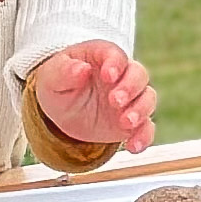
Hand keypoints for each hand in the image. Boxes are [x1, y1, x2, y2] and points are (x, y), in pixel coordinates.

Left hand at [32, 40, 156, 154]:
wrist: (62, 110)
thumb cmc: (58, 85)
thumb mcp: (52, 77)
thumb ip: (65, 71)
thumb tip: (82, 69)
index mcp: (102, 57)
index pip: (116, 55)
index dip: (115, 64)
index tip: (108, 76)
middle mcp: (122, 75)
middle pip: (138, 74)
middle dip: (130, 88)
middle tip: (115, 101)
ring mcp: (130, 98)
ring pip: (147, 98)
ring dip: (140, 110)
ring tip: (125, 123)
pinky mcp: (132, 121)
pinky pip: (146, 127)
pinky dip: (144, 136)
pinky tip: (133, 146)